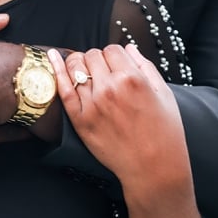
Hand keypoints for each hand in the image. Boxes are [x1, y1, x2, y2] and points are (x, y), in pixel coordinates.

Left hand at [49, 43, 192, 193]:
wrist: (153, 168)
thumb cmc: (164, 133)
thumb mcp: (164, 94)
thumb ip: (145, 67)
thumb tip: (129, 48)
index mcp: (133, 79)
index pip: (112, 49)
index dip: (114, 55)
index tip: (116, 64)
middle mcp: (110, 88)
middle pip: (92, 56)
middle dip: (97, 60)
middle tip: (103, 72)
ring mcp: (92, 104)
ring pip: (75, 67)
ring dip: (79, 64)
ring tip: (83, 70)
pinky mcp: (80, 120)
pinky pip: (63, 89)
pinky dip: (56, 71)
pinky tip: (53, 58)